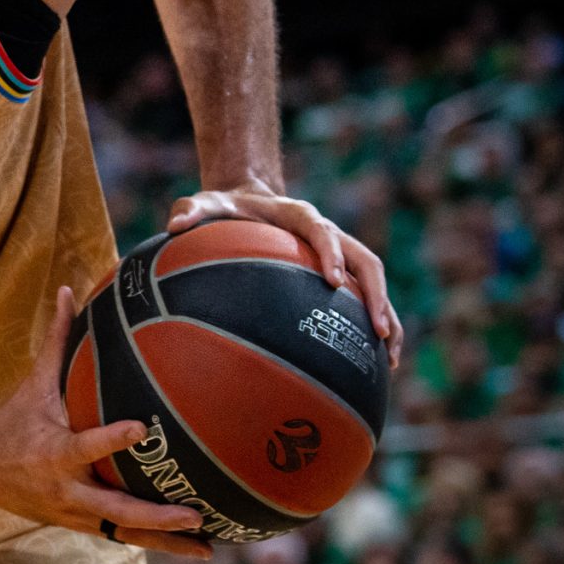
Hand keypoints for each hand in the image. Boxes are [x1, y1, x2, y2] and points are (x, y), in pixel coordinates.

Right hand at [0, 286, 212, 559]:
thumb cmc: (11, 421)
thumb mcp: (32, 384)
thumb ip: (58, 341)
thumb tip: (70, 291)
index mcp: (53, 452)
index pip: (86, 446)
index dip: (112, 439)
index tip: (143, 429)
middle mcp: (65, 489)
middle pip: (114, 510)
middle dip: (155, 516)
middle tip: (194, 514)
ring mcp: (74, 514)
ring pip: (124, 533)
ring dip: (166, 542)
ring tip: (209, 547)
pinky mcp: (80, 527)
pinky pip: (122, 537)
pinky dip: (156, 543)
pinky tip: (194, 546)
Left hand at [168, 187, 401, 367]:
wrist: (249, 200)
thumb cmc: (227, 207)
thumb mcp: (207, 204)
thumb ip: (192, 209)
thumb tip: (174, 224)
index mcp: (301, 216)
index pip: (322, 232)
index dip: (331, 254)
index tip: (334, 281)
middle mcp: (329, 233)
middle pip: (366, 261)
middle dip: (375, 295)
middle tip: (377, 330)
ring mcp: (339, 253)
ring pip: (374, 282)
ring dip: (386, 315)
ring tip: (388, 356)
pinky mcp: (340, 272)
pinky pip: (365, 297)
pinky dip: (376, 325)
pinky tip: (377, 363)